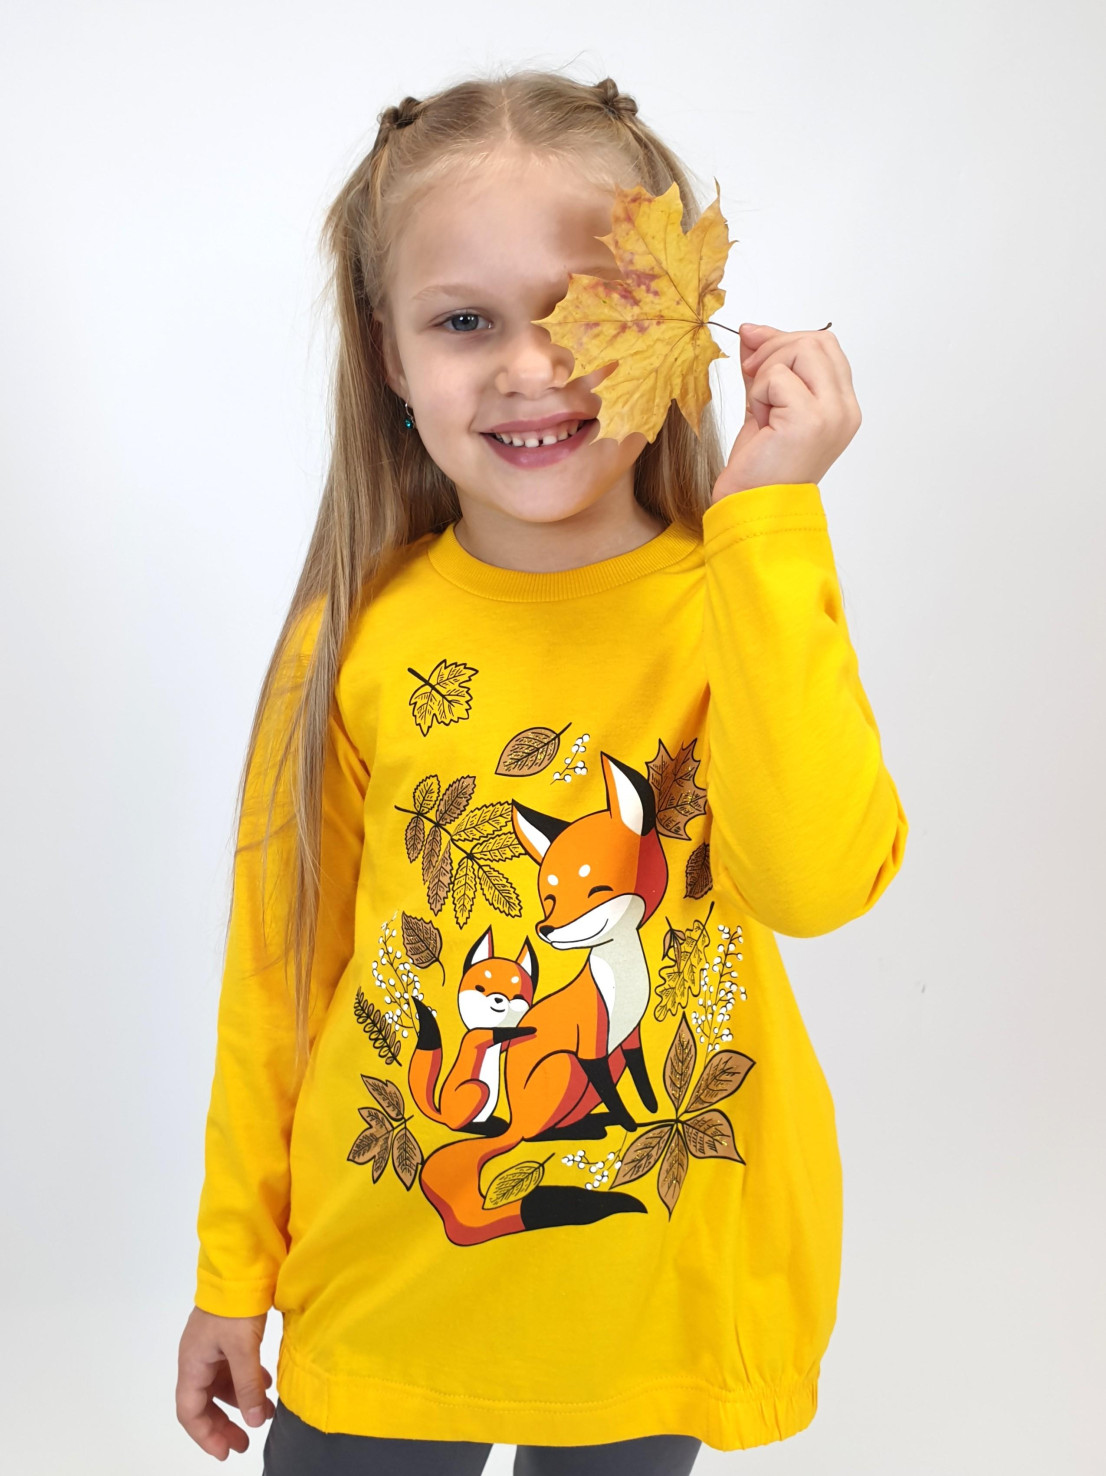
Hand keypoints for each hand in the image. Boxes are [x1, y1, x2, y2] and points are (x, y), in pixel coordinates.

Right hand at [176, 1305, 273, 1458]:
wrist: (240, 1265)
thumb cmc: (234, 1307)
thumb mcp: (243, 1349)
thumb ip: (248, 1386)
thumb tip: (255, 1422)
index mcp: (192, 1364)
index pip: (190, 1411)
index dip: (205, 1435)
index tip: (225, 1451)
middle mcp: (197, 1358)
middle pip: (204, 1402)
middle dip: (223, 1424)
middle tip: (244, 1443)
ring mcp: (211, 1347)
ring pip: (220, 1385)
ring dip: (239, 1402)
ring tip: (265, 1413)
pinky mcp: (225, 1337)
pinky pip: (232, 1368)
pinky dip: (246, 1381)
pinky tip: (266, 1384)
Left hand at [711, 323, 861, 501]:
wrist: (752, 505)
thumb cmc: (760, 465)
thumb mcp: (765, 403)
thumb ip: (766, 366)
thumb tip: (752, 330)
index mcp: (842, 405)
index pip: (825, 346)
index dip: (786, 339)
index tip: (755, 346)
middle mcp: (845, 409)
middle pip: (816, 340)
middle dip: (774, 348)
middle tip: (751, 374)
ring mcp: (832, 413)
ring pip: (800, 350)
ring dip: (767, 371)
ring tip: (761, 407)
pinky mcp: (810, 419)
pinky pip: (778, 377)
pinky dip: (759, 393)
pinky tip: (760, 420)